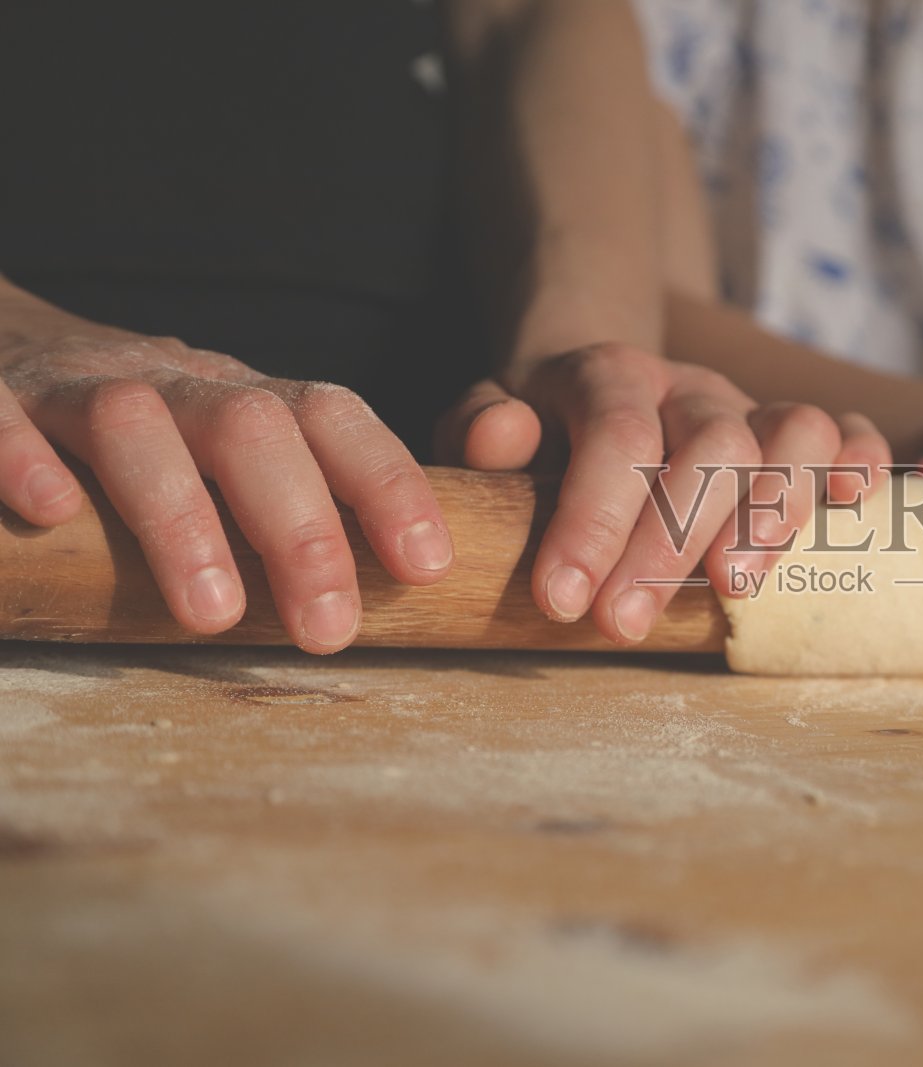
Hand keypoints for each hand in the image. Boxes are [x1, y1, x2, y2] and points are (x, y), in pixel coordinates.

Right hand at [0, 305, 451, 652]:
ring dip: (182, 520)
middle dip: (301, 530)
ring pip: (135, 424)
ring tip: (213, 616)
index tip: (428, 567)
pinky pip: (0, 415)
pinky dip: (22, 458)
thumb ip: (297, 506)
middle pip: (252, 429)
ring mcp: (78, 386)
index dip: (389, 485)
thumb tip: (406, 593)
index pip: (334, 421)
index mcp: (243, 401)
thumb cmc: (147, 442)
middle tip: (328, 632)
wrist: (3, 347)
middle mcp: (174, 383)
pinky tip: (50, 514)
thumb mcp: (230, 458)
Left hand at [434, 343, 889, 643]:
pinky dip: (860, 464)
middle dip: (672, 542)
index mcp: (612, 375)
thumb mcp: (490, 422)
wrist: (592, 391)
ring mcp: (751, 408)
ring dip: (773, 514)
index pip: (618, 433)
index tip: (563, 602)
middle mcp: (691, 387)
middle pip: (713, 443)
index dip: (595, 519)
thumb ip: (481, 427)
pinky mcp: (795, 437)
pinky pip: (852, 431)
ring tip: (731, 590)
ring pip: (795, 432)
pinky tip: (850, 505)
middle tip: (624, 626)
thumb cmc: (541, 433)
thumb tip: (499, 437)